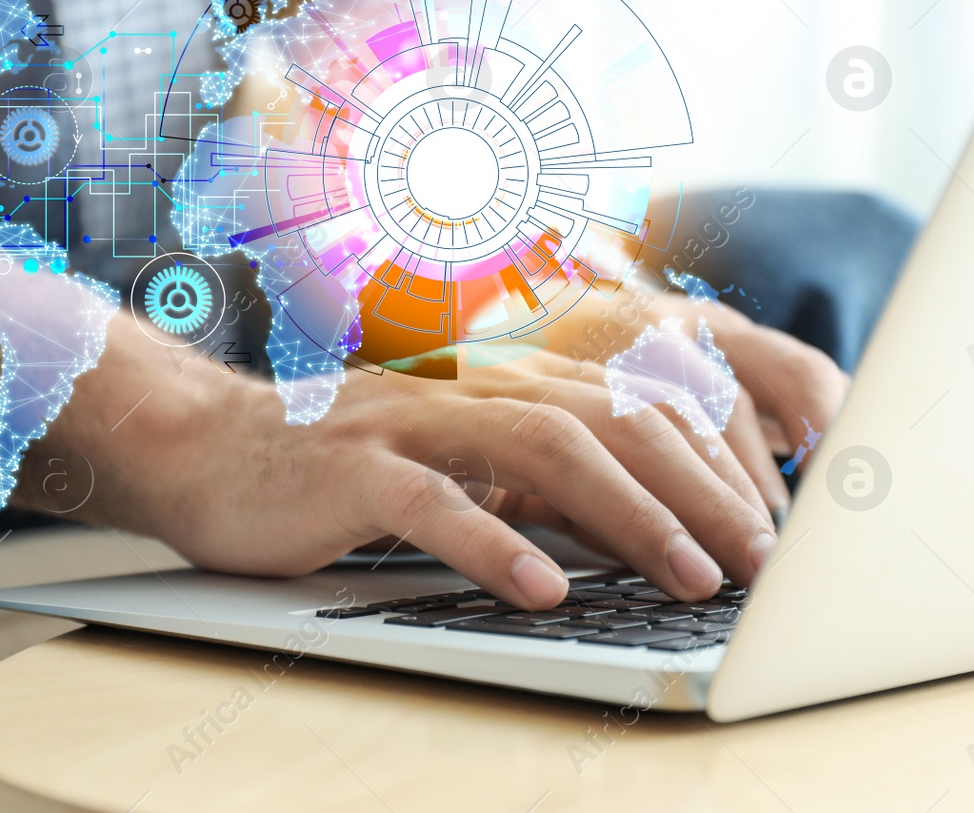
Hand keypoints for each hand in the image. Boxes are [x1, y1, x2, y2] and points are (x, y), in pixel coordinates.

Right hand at [21, 306, 834, 610]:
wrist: (205, 446)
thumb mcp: (452, 468)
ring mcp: (409, 423)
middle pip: (610, 420)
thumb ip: (532, 484)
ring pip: (544, 449)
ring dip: (629, 514)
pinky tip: (546, 590)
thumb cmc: (333, 468)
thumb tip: (632, 528)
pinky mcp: (351, 470)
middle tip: (761, 561)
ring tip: (689, 576)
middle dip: (699, 489)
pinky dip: (495, 545)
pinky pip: (434, 504)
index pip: (629, 402)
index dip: (709, 460)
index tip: (767, 528)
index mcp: (498, 383)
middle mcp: (466, 388)